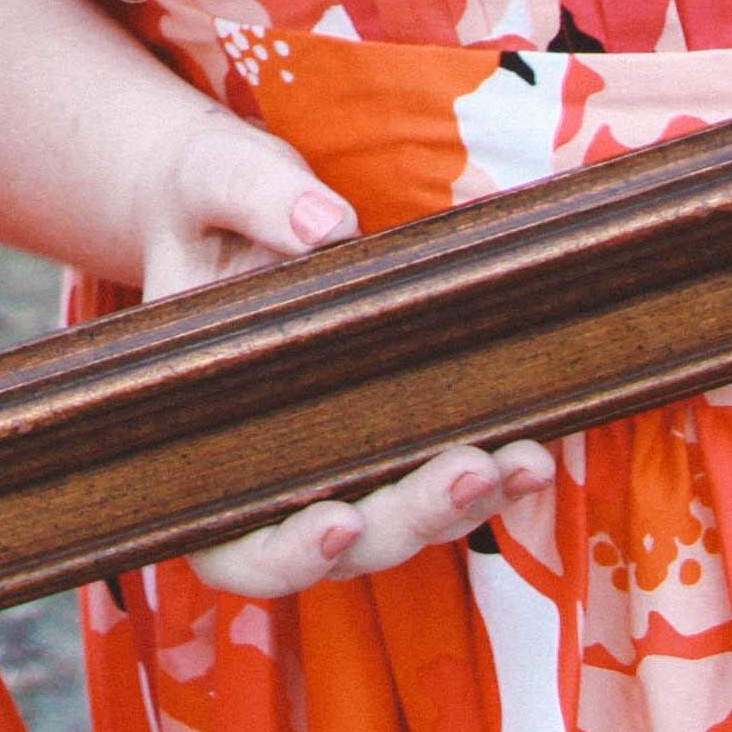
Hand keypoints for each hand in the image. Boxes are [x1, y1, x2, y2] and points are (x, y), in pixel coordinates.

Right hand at [127, 103, 552, 594]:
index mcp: (199, 430)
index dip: (285, 553)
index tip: (341, 520)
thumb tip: (324, 224)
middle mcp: (267, 464)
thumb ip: (255, 196)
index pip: (228, 543)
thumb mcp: (209, 178)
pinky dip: (486, 476)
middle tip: (472, 469)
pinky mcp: (383, 428)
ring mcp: (330, 454)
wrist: (225, 202)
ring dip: (460, 506)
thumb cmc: (201, 200)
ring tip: (523, 460)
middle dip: (410, 517)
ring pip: (396, 524)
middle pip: (340, 544)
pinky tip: (532, 452)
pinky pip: (431, 475)